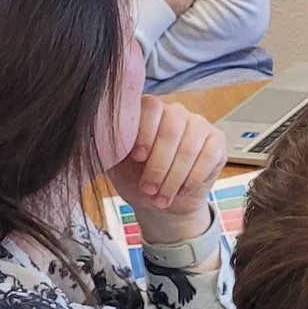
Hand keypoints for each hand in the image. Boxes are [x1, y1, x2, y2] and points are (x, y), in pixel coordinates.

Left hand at [106, 95, 226, 237]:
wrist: (160, 201)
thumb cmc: (135, 178)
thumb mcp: (116, 163)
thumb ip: (108, 146)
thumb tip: (90, 137)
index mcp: (148, 112)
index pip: (150, 108)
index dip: (145, 132)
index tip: (137, 158)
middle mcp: (175, 112)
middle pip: (172, 129)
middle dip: (159, 165)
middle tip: (148, 189)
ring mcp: (199, 124)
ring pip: (190, 146)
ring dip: (174, 177)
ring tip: (161, 197)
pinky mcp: (217, 141)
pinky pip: (208, 157)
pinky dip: (192, 178)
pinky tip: (181, 190)